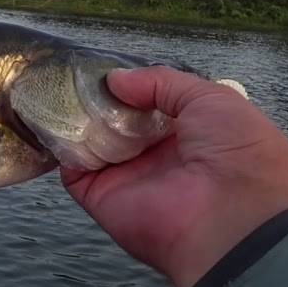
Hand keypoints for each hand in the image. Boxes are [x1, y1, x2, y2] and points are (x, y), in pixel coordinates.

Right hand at [62, 67, 287, 286]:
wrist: (233, 221)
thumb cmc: (234, 151)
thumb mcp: (211, 99)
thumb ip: (161, 83)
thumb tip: (114, 79)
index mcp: (189, 133)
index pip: (150, 104)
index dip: (129, 84)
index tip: (104, 65)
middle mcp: (156, 156)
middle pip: (116, 122)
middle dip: (96, 98)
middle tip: (71, 71)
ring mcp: (127, 178)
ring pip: (91, 142)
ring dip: (75, 118)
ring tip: (55, 86)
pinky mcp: (102, 198)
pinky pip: (73, 170)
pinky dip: (61, 148)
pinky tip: (52, 118)